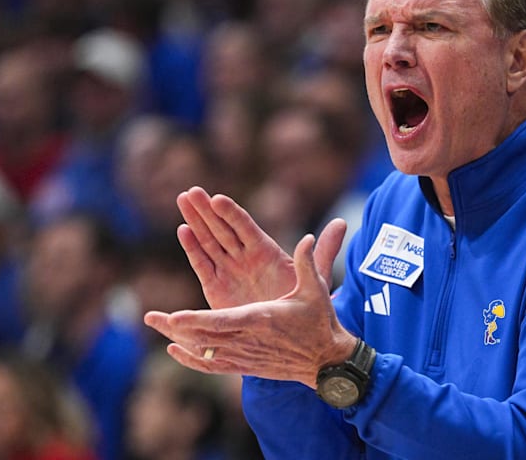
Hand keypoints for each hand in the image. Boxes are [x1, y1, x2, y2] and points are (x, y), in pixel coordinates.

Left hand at [144, 229, 357, 386]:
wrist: (326, 361)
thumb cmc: (319, 322)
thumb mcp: (316, 291)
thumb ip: (309, 263)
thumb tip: (308, 237)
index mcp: (261, 318)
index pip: (222, 321)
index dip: (197, 320)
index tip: (174, 317)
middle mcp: (247, 339)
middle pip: (204, 336)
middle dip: (175, 325)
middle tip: (149, 317)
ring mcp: (243, 355)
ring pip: (202, 349)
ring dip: (177, 337)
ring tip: (153, 323)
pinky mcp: (244, 365)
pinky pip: (211, 365)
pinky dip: (191, 359)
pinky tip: (173, 349)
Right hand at [175, 186, 346, 307]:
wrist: (288, 333)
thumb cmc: (303, 304)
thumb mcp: (316, 277)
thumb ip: (324, 251)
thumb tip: (342, 222)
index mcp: (266, 252)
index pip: (245, 228)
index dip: (232, 214)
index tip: (218, 199)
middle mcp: (245, 256)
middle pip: (222, 228)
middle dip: (207, 210)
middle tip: (191, 192)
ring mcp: (230, 270)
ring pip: (209, 241)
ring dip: (196, 221)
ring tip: (183, 199)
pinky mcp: (217, 287)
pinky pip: (203, 264)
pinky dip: (193, 248)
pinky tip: (184, 230)